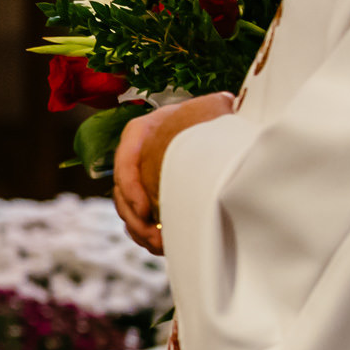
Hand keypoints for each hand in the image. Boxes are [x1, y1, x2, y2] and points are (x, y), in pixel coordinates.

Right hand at [113, 93, 236, 255]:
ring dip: (140, 230)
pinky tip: (163, 245)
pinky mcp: (145, 194)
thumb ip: (215, 106)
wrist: (204, 126)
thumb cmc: (206, 114)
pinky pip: (137, 218)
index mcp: (141, 132)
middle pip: (122, 191)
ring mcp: (136, 176)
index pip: (125, 159)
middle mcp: (133, 155)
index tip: (146, 210)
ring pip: (126, 208)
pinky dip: (146, 233)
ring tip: (161, 246)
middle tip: (155, 237)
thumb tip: (228, 104)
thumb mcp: (209, 105)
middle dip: (135, 218)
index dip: (130, 187)